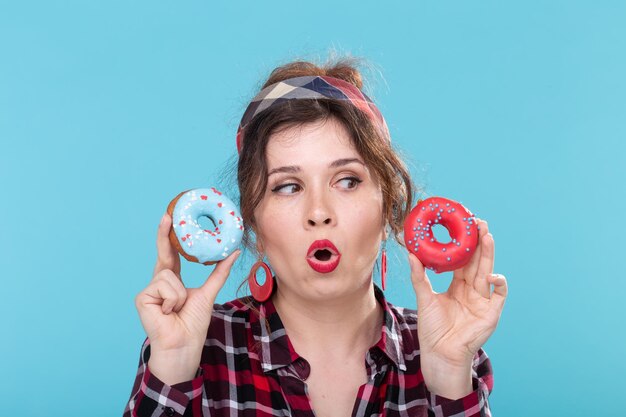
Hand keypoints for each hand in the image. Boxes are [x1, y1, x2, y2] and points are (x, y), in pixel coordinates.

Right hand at [134, 213, 239, 383]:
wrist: (183, 345)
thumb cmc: (193, 324)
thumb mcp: (208, 293)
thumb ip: (219, 272)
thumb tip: (234, 251)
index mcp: (172, 281)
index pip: (171, 254)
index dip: (169, 236)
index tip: (170, 217)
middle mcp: (159, 282)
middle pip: (163, 253)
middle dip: (163, 234)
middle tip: (168, 214)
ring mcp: (149, 290)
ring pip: (169, 274)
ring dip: (180, 294)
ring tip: (177, 310)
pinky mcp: (142, 297)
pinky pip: (164, 285)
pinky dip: (173, 300)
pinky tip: (168, 313)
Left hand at [408, 218, 507, 397]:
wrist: (439, 354)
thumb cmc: (432, 329)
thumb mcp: (424, 298)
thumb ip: (419, 277)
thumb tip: (411, 254)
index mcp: (458, 285)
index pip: (464, 260)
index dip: (465, 243)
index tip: (464, 225)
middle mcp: (472, 290)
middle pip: (478, 261)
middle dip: (480, 242)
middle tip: (479, 222)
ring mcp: (483, 300)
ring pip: (488, 271)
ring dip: (489, 254)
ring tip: (487, 236)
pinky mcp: (491, 313)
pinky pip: (499, 295)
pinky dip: (498, 283)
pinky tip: (492, 274)